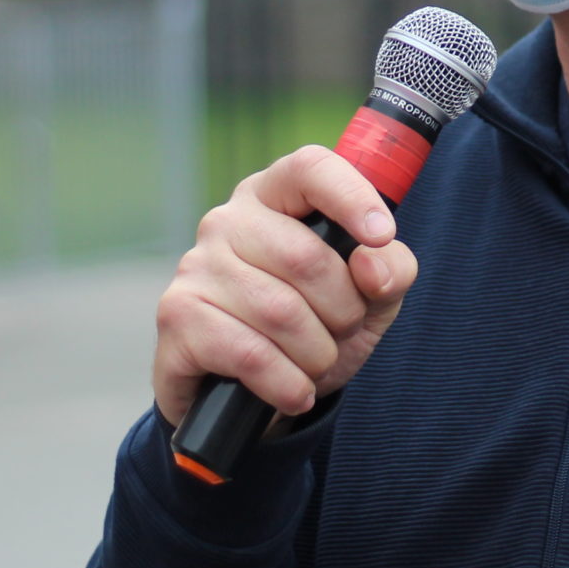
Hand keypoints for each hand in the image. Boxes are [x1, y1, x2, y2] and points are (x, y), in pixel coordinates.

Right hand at [151, 145, 420, 428]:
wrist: (251, 398)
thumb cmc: (315, 328)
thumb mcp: (371, 299)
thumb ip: (391, 270)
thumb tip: (370, 263)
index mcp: (276, 196)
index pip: (310, 169)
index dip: (352, 197)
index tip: (381, 236)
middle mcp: (229, 220)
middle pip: (306, 258)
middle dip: (343, 311)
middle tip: (340, 332)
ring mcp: (196, 265)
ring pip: (281, 313)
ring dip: (316, 354)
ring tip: (312, 363)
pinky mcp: (177, 315)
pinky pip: (250, 354)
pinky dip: (287, 384)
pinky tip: (293, 390)